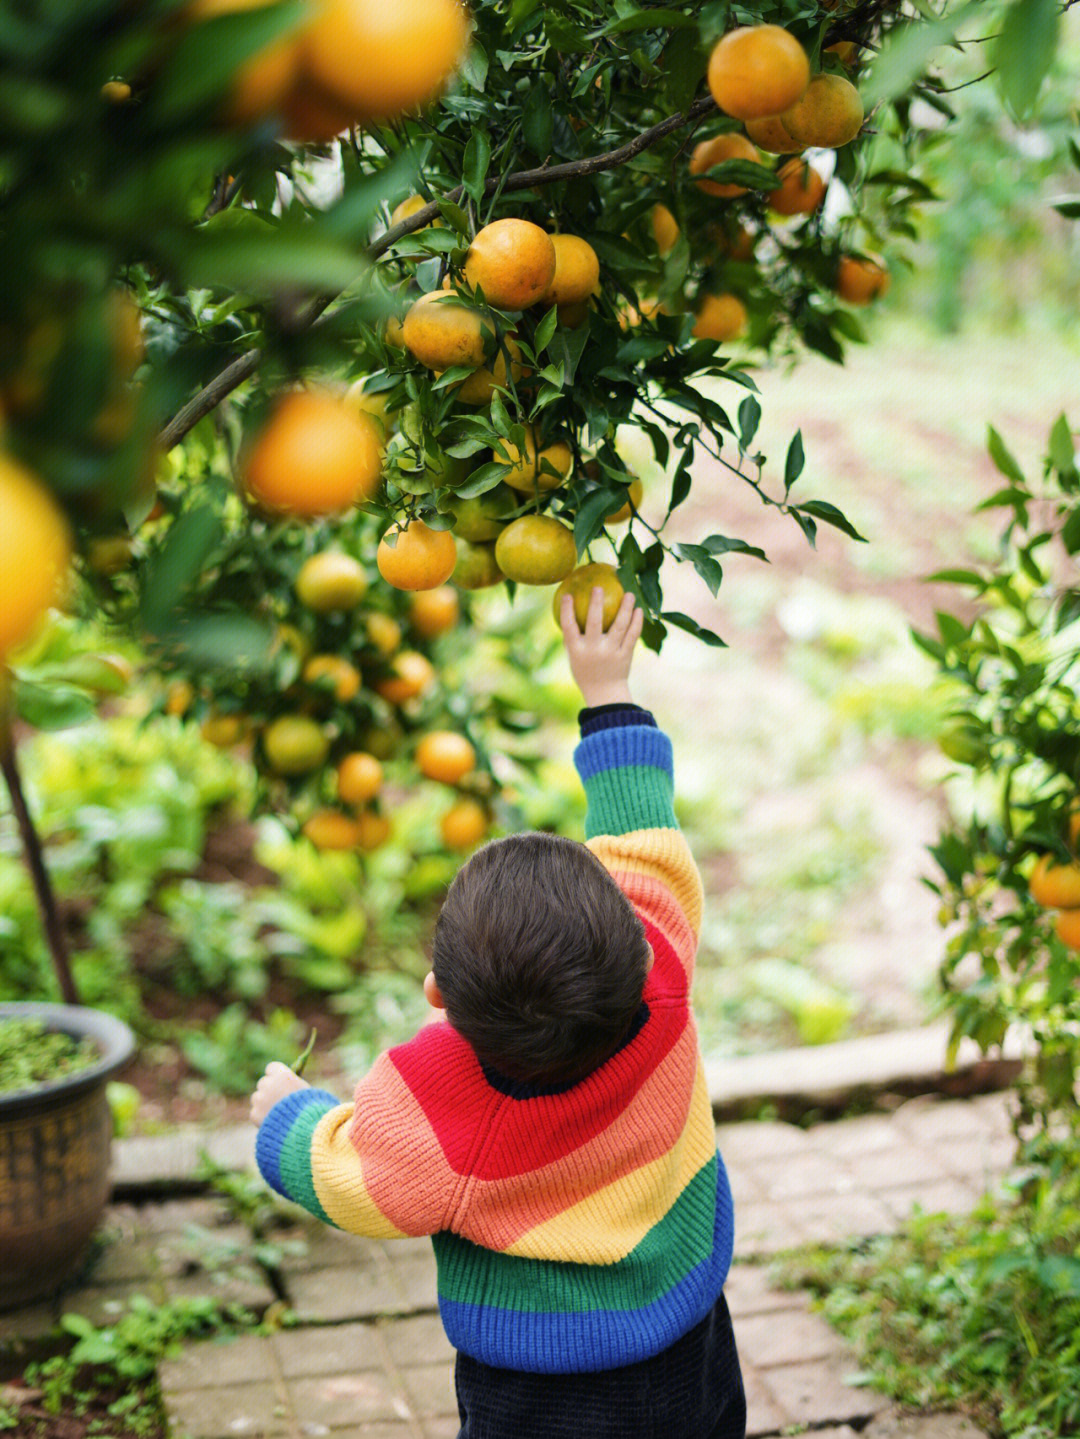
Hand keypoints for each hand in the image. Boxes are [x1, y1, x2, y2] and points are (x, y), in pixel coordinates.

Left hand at [250, 1062, 309, 1124]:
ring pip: (257, 1098)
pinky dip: (261, 1117)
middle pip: (263, 1083)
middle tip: (278, 1101)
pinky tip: (273, 1123)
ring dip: (264, 1103)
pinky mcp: (255, 1113)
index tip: (279, 1082)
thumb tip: (287, 1082)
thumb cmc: (310, 1108)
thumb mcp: (305, 1090)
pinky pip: (255, 1113)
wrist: (304, 1129)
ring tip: (277, 1114)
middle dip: (269, 1090)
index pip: (271, 1068)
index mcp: (282, 1075)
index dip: (275, 1075)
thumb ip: (293, 1083)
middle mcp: (268, 1084)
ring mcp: (260, 1099)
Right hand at [561, 587, 643, 707]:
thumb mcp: (574, 656)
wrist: (604, 693)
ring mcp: (611, 653)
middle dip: (596, 603)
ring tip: (629, 593)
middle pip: (594, 623)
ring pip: (619, 626)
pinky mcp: (625, 656)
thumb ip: (572, 637)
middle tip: (598, 587)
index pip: (568, 627)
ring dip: (624, 608)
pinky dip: (636, 622)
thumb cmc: (586, 671)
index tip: (568, 594)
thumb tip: (569, 611)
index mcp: (577, 651)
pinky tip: (639, 610)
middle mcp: (593, 651)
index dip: (567, 610)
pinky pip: (632, 636)